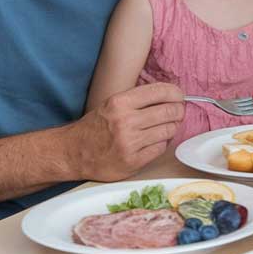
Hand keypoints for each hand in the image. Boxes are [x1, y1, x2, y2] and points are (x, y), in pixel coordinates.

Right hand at [69, 83, 184, 180]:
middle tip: (178, 112)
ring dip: (172, 128)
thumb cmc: (97, 126)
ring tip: (167, 127)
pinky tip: (155, 141)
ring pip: (168, 130)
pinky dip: (162, 143)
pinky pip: (161, 148)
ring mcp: (129, 143)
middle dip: (179, 111)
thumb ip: (139, 99)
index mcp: (120, 103)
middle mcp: (125, 121)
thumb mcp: (113, 104)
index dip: (176, 93)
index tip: (179, 96)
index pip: (160, 91)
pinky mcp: (132, 161)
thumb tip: (172, 95)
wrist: (73, 153)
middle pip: (169, 111)